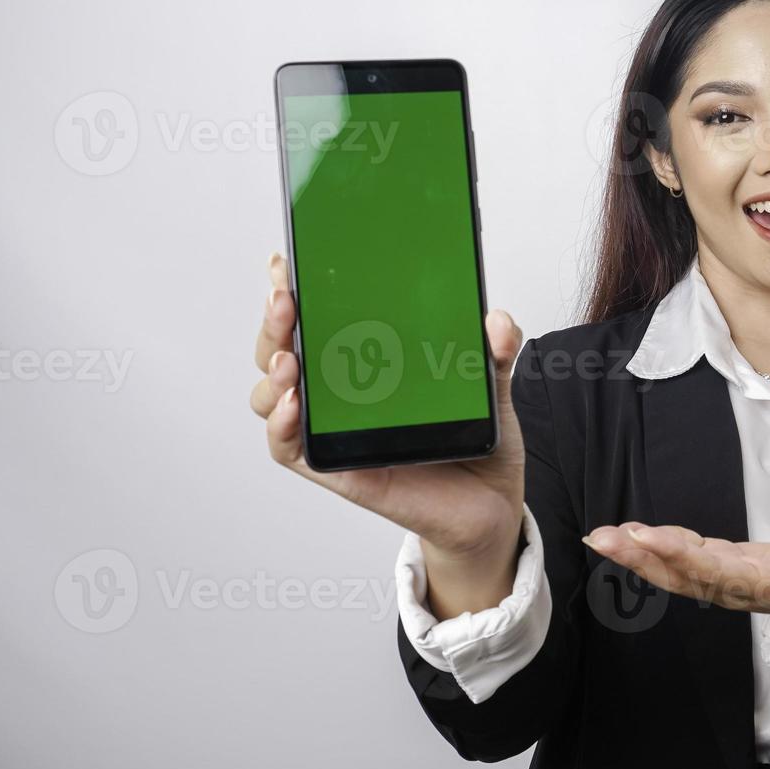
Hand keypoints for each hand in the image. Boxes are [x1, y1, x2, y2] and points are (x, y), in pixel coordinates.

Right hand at [248, 251, 525, 565]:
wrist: (489, 505)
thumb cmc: (475, 441)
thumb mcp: (490, 387)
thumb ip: (494, 351)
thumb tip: (498, 322)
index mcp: (366, 361)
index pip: (315, 319)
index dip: (293, 290)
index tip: (288, 263)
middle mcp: (339, 392)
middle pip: (281, 349)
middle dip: (274, 321)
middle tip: (285, 299)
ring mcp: (333, 430)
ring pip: (272, 395)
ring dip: (271, 372)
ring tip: (288, 358)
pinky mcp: (337, 468)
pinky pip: (289, 448)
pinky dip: (279, 425)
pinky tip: (290, 405)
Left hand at [581, 523, 769, 633]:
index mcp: (757, 584)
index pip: (709, 568)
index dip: (675, 552)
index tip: (642, 535)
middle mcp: (732, 586)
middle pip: (678, 575)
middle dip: (638, 557)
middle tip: (599, 539)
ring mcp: (723, 578)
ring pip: (674, 570)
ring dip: (637, 554)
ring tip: (601, 537)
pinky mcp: (723, 566)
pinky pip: (682, 559)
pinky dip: (655, 546)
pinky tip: (632, 534)